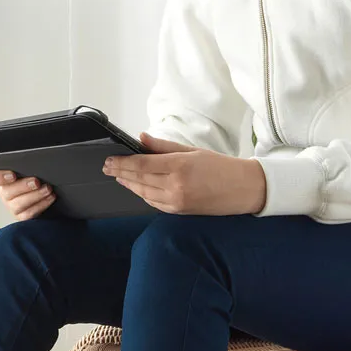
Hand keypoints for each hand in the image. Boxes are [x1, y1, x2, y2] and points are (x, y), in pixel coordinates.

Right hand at [0, 170, 55, 220]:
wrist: (43, 197)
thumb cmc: (33, 181)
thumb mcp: (29, 172)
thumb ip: (27, 168)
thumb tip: (36, 162)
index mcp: (3, 180)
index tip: (13, 175)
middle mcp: (5, 194)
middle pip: (7, 191)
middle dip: (23, 186)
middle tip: (36, 182)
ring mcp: (12, 207)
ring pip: (19, 204)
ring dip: (35, 195)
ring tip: (47, 189)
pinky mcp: (22, 216)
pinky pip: (29, 213)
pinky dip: (42, 204)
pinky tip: (50, 197)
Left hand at [103, 133, 266, 215]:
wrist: (243, 189)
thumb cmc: (223, 168)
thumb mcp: (193, 150)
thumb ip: (164, 146)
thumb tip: (142, 139)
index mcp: (179, 166)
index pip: (141, 165)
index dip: (122, 163)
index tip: (109, 159)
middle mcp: (176, 186)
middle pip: (138, 179)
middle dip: (120, 173)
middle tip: (107, 167)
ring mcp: (177, 201)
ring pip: (143, 193)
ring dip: (129, 184)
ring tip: (119, 176)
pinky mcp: (180, 211)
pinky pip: (154, 203)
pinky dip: (143, 195)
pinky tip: (136, 188)